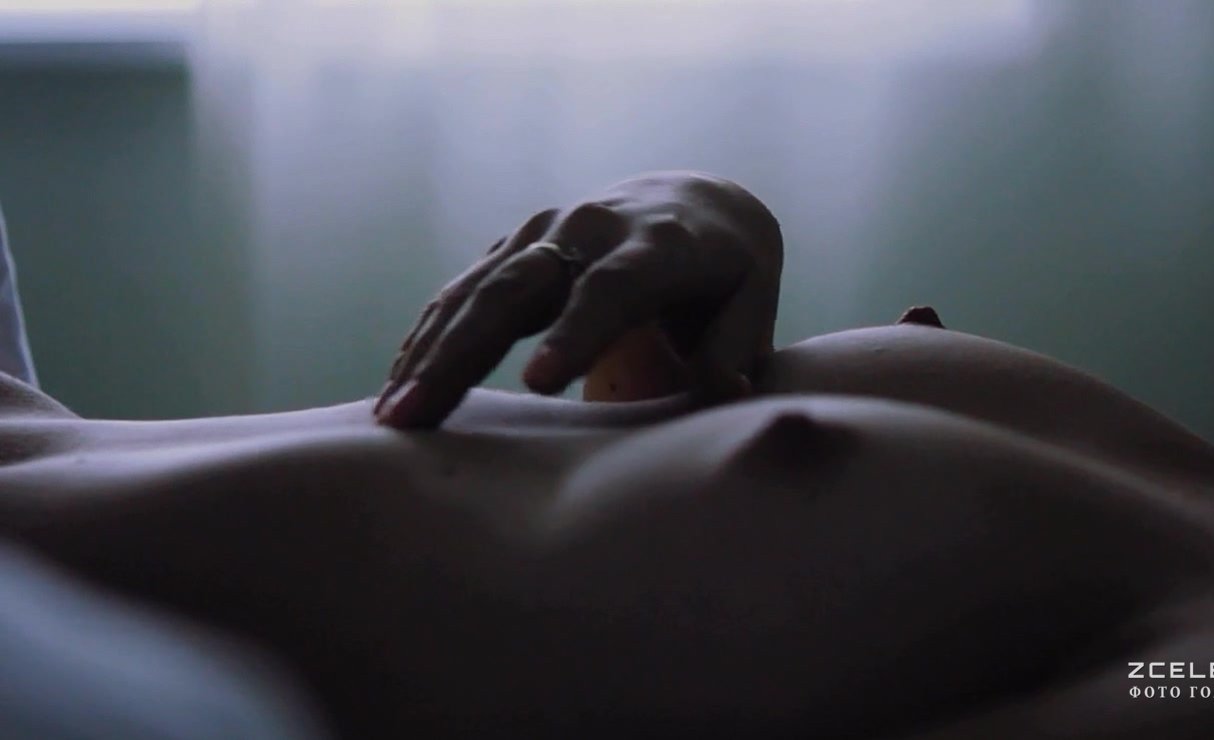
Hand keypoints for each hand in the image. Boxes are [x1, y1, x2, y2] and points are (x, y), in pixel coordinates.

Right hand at [374, 171, 783, 427]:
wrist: (695, 203)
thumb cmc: (728, 271)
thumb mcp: (751, 299)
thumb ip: (733, 346)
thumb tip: (720, 396)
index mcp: (656, 245)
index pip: (609, 288)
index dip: (575, 332)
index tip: (537, 385)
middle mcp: (589, 229)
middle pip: (516, 288)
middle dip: (463, 351)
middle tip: (417, 416)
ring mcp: (543, 233)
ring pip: (475, 291)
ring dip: (428, 351)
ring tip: (391, 416)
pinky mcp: (513, 248)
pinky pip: (461, 293)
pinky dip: (428, 337)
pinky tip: (398, 385)